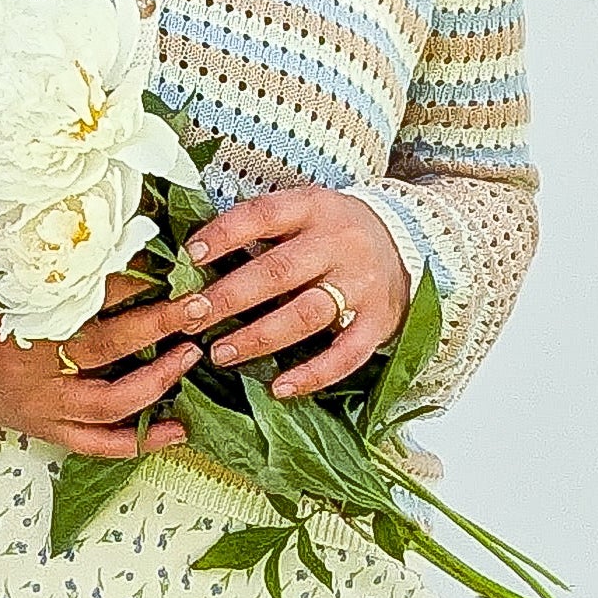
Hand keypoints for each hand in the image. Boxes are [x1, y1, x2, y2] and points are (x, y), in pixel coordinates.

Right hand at [0, 274, 196, 459]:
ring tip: (191, 355)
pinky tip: (179, 428)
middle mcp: (36, 368)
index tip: (166, 266)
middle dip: (159, 324)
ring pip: (113, 402)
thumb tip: (122, 250)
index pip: (88, 297)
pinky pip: (101, 444)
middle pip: (109, 345)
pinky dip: (142, 439)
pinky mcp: (48, 431)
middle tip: (197, 306)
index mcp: (24, 321)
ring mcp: (44, 406)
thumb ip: (59, 275)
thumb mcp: (9, 285)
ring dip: (159, 380)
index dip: (131, 281)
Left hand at [158, 187, 409, 401]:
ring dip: (259, 338)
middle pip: (278, 272)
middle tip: (192, 318)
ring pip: (305, 314)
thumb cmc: (335, 231)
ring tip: (221, 354)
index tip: (190, 256)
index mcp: (314, 209)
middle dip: (229, 298)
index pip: (263, 215)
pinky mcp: (379, 322)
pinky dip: (313, 374)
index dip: (224, 234)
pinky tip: (280, 388)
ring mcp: (361, 285)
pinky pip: (345, 354)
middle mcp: (339, 244)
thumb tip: (194, 257)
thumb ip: (260, 230)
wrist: (407, 240)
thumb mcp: (304, 212)